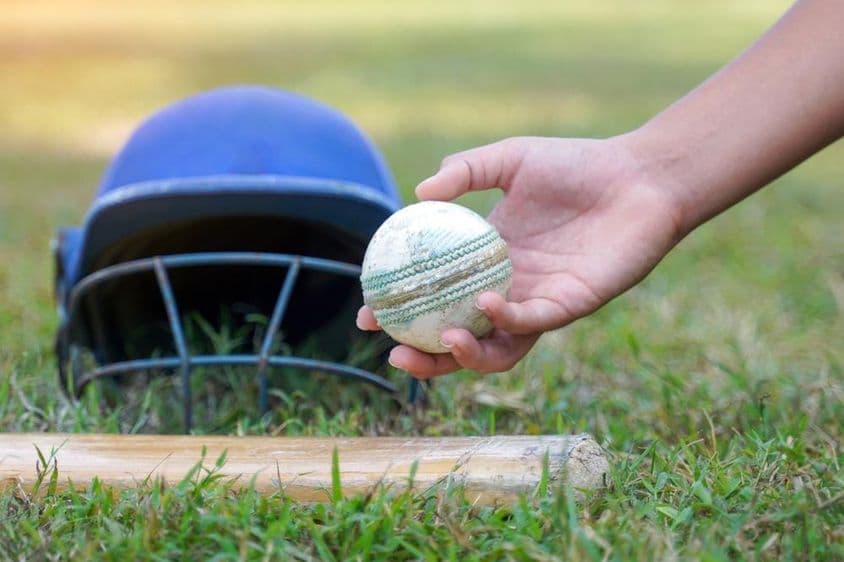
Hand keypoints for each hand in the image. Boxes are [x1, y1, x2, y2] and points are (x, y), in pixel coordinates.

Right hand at [358, 135, 684, 377]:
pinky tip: (488, 301)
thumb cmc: (576, 164)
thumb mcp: (510, 159)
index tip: (368, 311)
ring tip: (440, 343)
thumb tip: (418, 193)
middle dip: (425, 354)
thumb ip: (465, 170)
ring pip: (495, 349)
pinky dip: (507, 321)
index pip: (436, 296)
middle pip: (458, 337)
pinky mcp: (569, 306)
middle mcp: (507, 289)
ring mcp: (537, 302)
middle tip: (393, 350)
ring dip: (464, 356)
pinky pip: (532, 324)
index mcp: (487, 260)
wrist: (638, 176)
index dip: (402, 310)